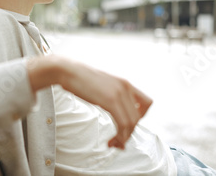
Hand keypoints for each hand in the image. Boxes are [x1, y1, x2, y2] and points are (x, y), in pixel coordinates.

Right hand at [28, 56, 152, 149]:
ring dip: (124, 138)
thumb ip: (112, 94)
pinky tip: (111, 140)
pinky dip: (120, 136)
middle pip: (138, 118)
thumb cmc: (80, 79)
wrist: (68, 71)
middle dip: (130, 133)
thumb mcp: (103, 85)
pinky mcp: (110, 100)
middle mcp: (126, 87)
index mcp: (125, 83)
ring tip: (114, 144)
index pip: (147, 103)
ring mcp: (119, 93)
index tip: (129, 124)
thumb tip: (113, 107)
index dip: (141, 117)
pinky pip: (123, 123)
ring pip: (132, 123)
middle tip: (119, 142)